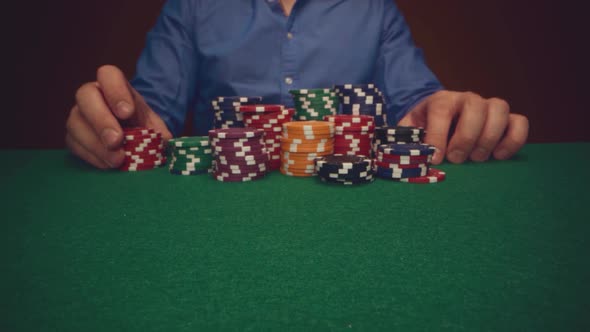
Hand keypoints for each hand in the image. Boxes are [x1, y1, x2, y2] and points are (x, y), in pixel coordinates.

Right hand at [65, 65, 171, 168]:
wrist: (129, 134)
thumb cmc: (139, 122)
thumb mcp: (151, 121)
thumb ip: (158, 129)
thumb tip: (164, 140)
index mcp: (113, 83)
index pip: (108, 75)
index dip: (116, 92)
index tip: (127, 112)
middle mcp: (91, 95)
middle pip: (85, 97)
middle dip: (101, 120)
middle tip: (116, 140)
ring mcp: (78, 115)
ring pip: (76, 123)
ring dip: (96, 144)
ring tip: (117, 159)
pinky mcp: (73, 137)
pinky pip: (75, 145)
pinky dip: (93, 157)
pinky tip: (108, 165)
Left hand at [398, 90, 528, 163]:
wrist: (441, 119)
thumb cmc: (425, 128)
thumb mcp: (410, 131)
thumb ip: (406, 140)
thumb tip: (401, 156)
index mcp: (441, 100)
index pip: (441, 110)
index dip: (438, 134)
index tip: (437, 158)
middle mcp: (467, 99)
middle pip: (475, 108)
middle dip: (466, 137)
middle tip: (457, 159)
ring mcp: (489, 107)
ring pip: (499, 111)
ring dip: (489, 138)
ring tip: (476, 159)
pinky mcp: (506, 119)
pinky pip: (519, 122)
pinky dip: (513, 140)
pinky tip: (499, 156)